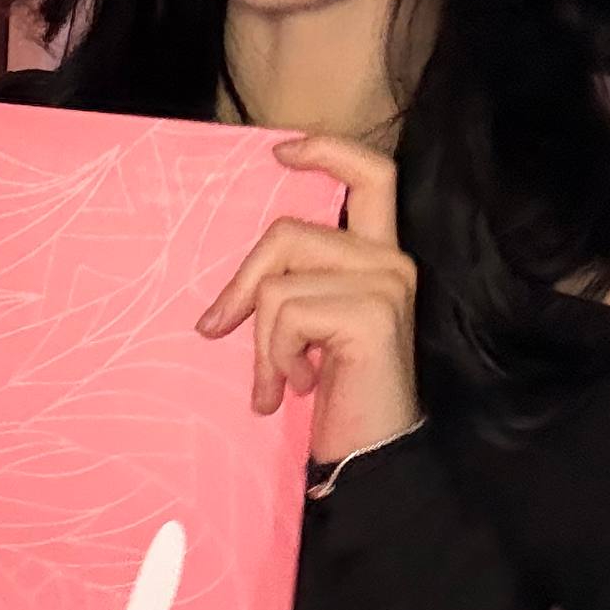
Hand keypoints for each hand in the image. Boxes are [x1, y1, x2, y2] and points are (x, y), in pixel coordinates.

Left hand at [195, 132, 420, 466]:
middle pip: (287, 232)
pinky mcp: (372, 314)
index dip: (327, 151)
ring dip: (261, 342)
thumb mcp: (308, 333)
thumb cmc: (339, 400)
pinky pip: (285, 314)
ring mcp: (386, 284)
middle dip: (241, 286)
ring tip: (276, 382)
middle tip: (217, 332)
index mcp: (381, 258)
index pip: (372, 175)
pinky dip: (276, 357)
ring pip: (278, 282)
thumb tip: (228, 299)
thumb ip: (292, 290)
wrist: (373, 458)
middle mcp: (392, 262)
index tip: (280, 153)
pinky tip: (298, 387)